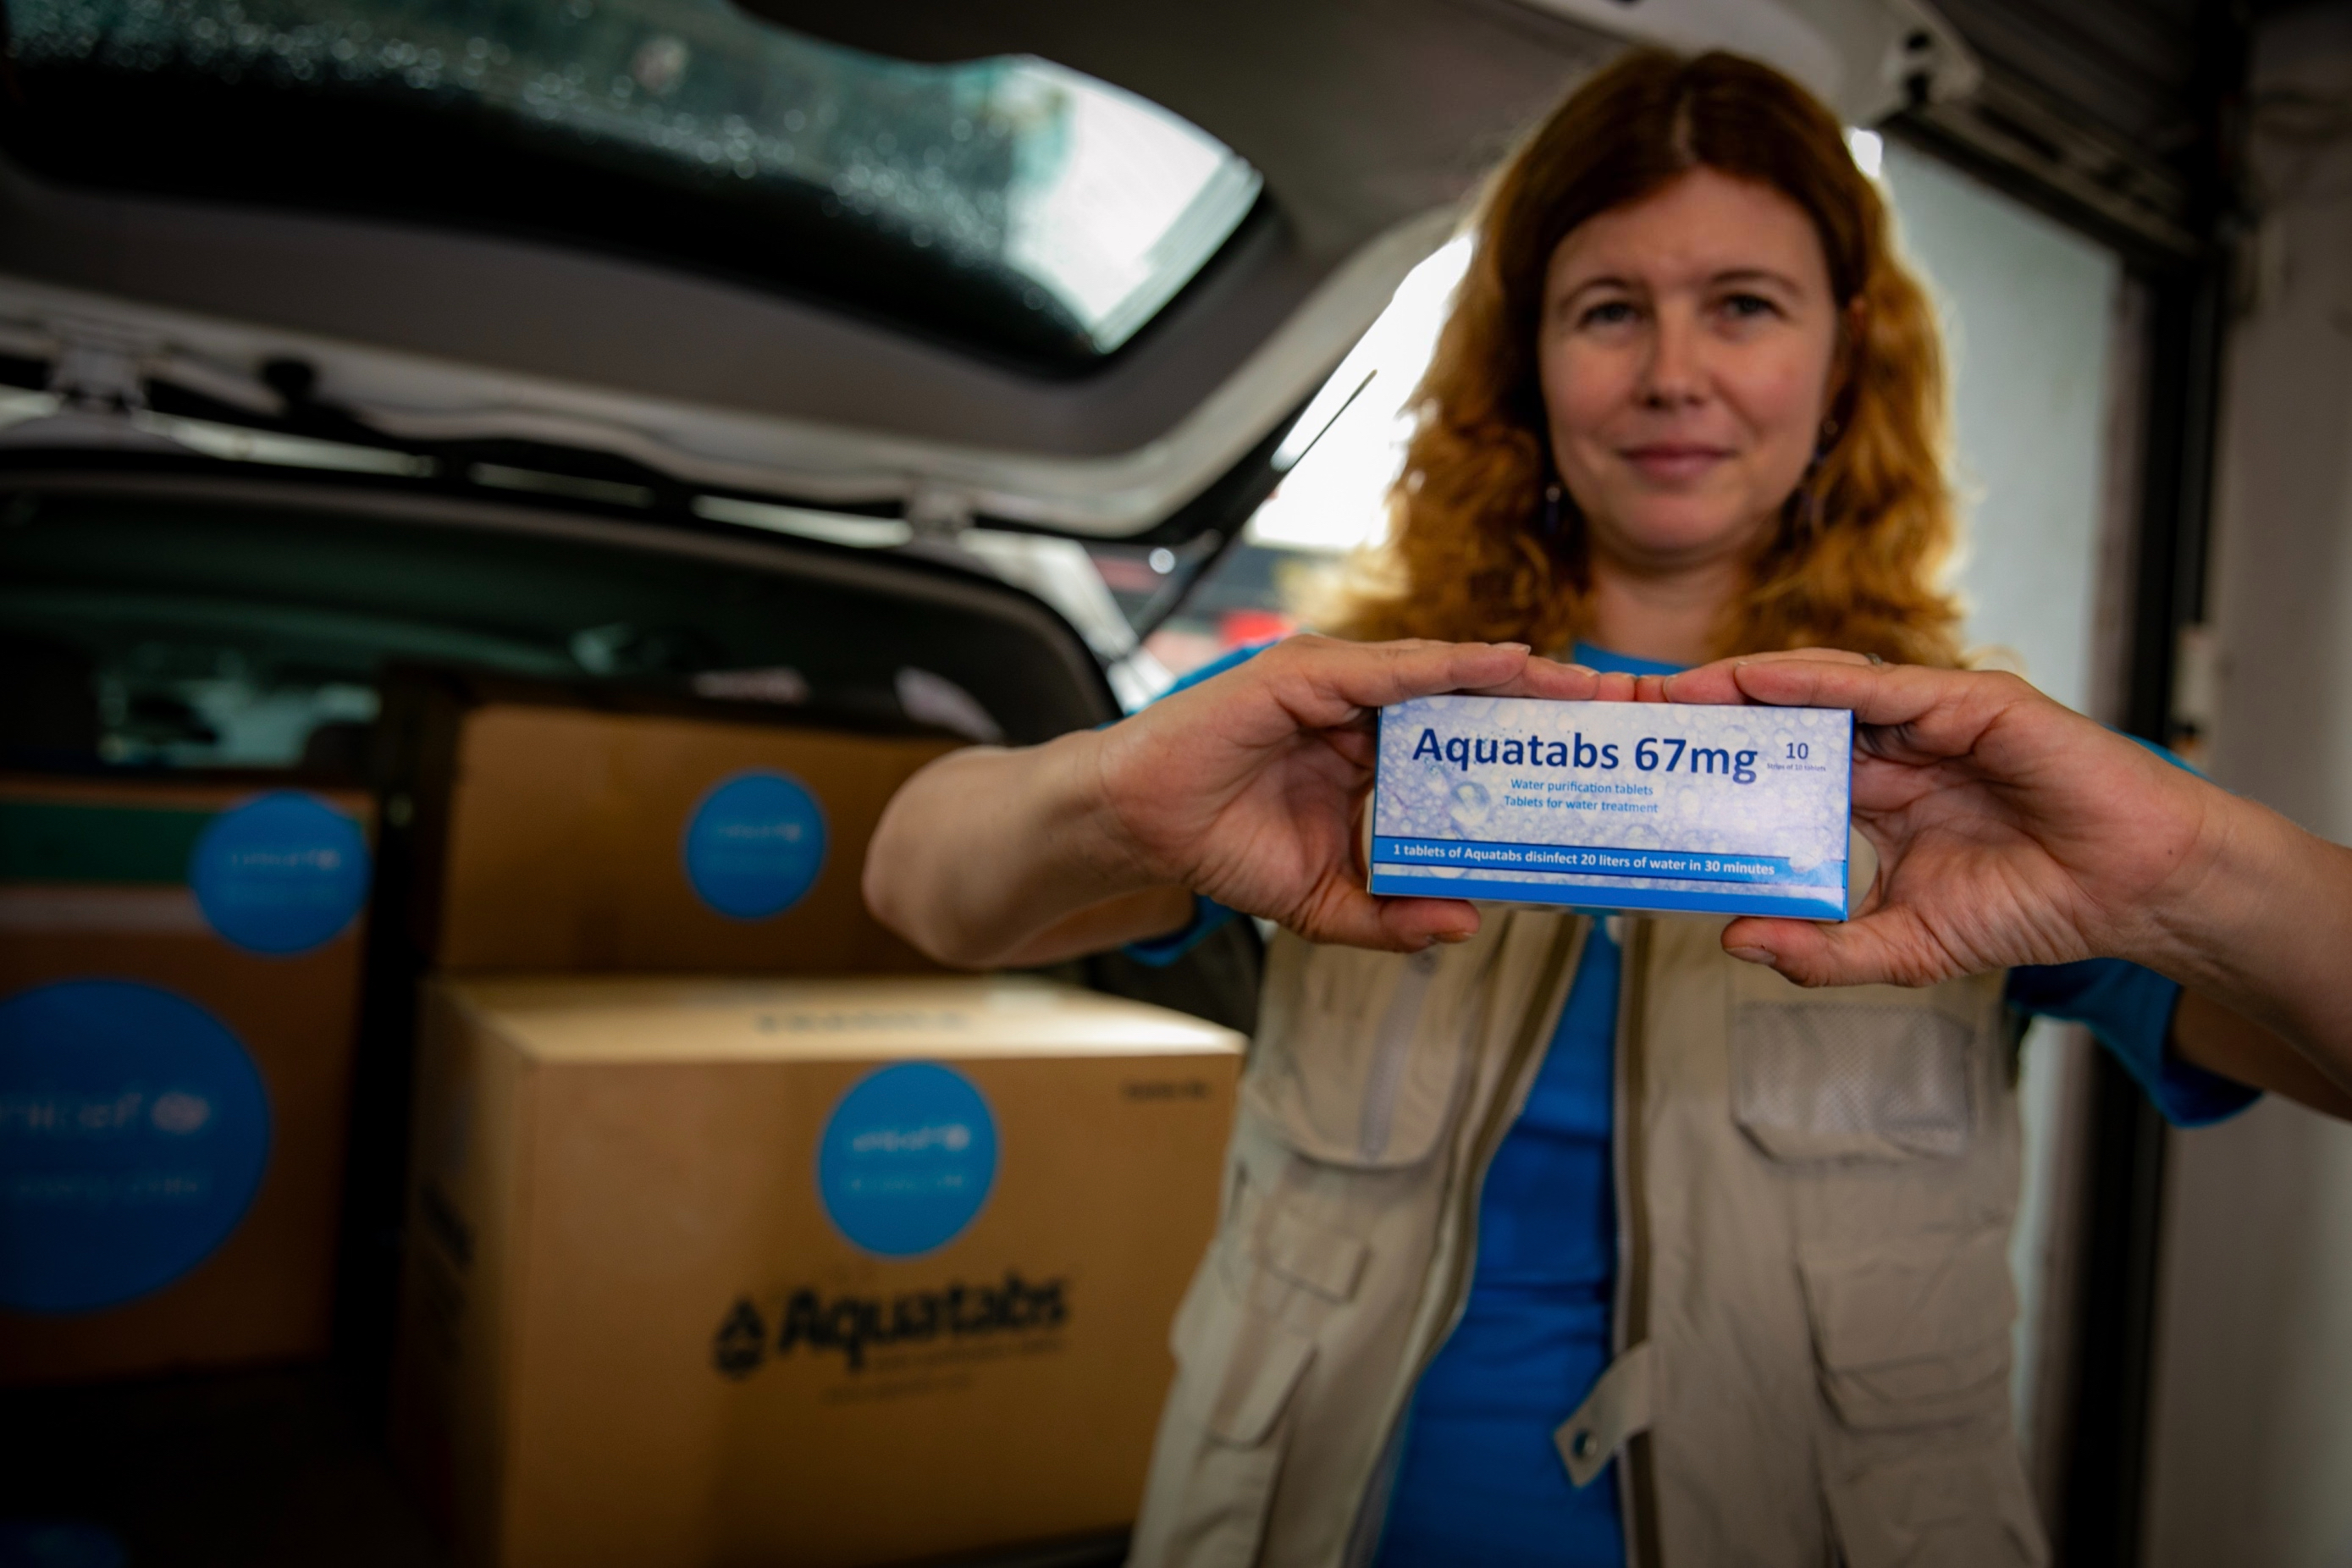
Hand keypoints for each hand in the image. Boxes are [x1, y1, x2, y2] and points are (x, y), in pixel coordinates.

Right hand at [1091, 636, 1597, 948]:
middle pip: (1473, 698)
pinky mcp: (1304, 673)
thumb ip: (1391, 916)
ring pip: (1444, 674)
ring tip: (1585, 685)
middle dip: (1548, 700)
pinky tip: (1504, 666)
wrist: (1140, 825)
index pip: (1470, 740)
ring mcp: (1336, 685)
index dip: (1534, 741)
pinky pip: (1392, 668)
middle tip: (1625, 706)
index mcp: (1376, 754)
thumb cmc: (1221, 848)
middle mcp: (1365, 709)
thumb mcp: (1325, 902)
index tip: (1603, 752)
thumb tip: (1466, 923)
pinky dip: (1450, 665)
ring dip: (1518, 677)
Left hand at [1654, 652, 2226, 986]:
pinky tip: (1754, 680)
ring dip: (1737, 686)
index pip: (1768, 765)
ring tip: (1668, 692)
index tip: (1632, 762)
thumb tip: (1735, 940)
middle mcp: (1886, 745)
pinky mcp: (1968, 702)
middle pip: (1773, 716)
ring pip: (1813, 690)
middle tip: (1620, 712)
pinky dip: (1811, 681)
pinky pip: (1876, 685)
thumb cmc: (2033, 906)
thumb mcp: (1904, 946)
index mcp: (1866, 792)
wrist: (2133, 891)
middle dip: (1699, 710)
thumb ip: (1822, 949)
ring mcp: (1926, 717)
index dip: (1704, 757)